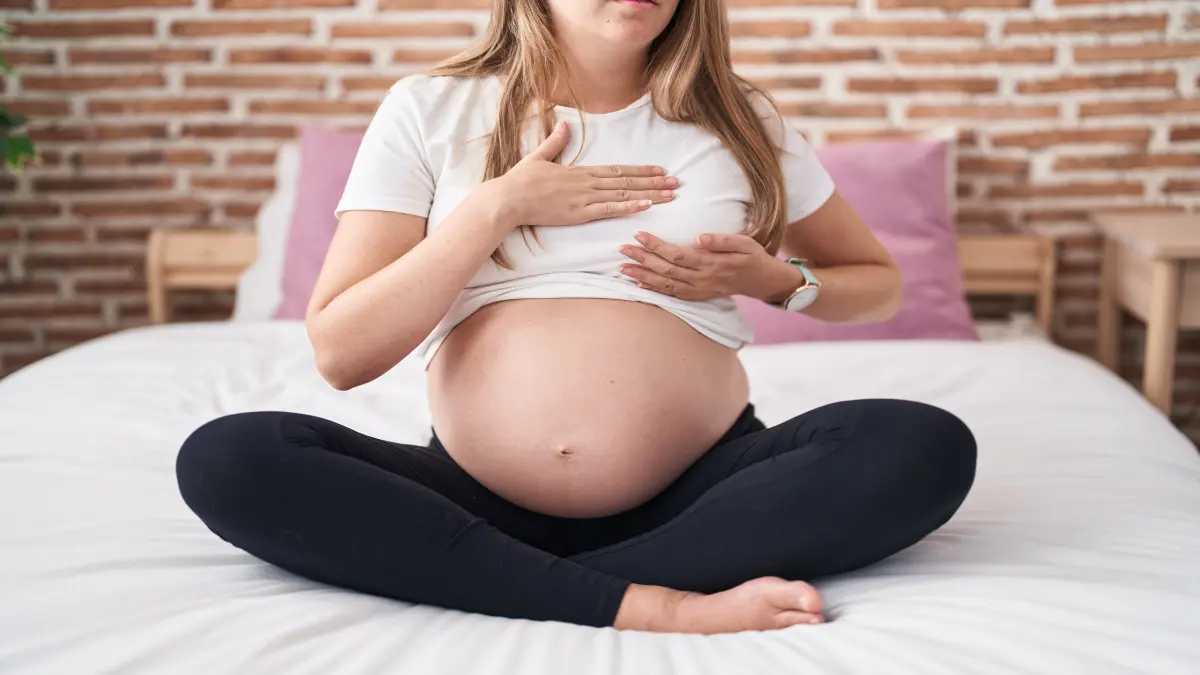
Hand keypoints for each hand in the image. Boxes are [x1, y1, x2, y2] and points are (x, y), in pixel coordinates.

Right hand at [496, 121, 677, 228]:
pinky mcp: (578, 213)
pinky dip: (628, 207)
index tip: (659, 170)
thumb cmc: (520, 181)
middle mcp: (587, 183)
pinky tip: (645, 206)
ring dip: (648, 194)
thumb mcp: (538, 157)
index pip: (617, 170)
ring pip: (623, 194)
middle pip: (627, 181)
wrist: (508, 198)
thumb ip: (554, 142)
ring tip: (670, 195)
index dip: (640, 170)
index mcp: (580, 172)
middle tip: (676, 182)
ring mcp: (584, 198)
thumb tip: (564, 124)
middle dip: (653, 182)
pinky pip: (608, 210)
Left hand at [618, 231, 787, 300]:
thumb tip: (699, 237)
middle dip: (642, 259)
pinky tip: (639, 284)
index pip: (676, 254)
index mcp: (710, 264)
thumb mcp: (745, 243)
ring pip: (665, 284)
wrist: (762, 281)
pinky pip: (672, 295)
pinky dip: (655, 290)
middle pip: (666, 270)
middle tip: (622, 249)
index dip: (656, 245)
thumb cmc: (752, 257)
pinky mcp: (698, 296)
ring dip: (642, 276)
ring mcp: (699, 291)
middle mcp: (701, 280)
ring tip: (623, 268)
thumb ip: (722, 240)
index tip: (639, 235)